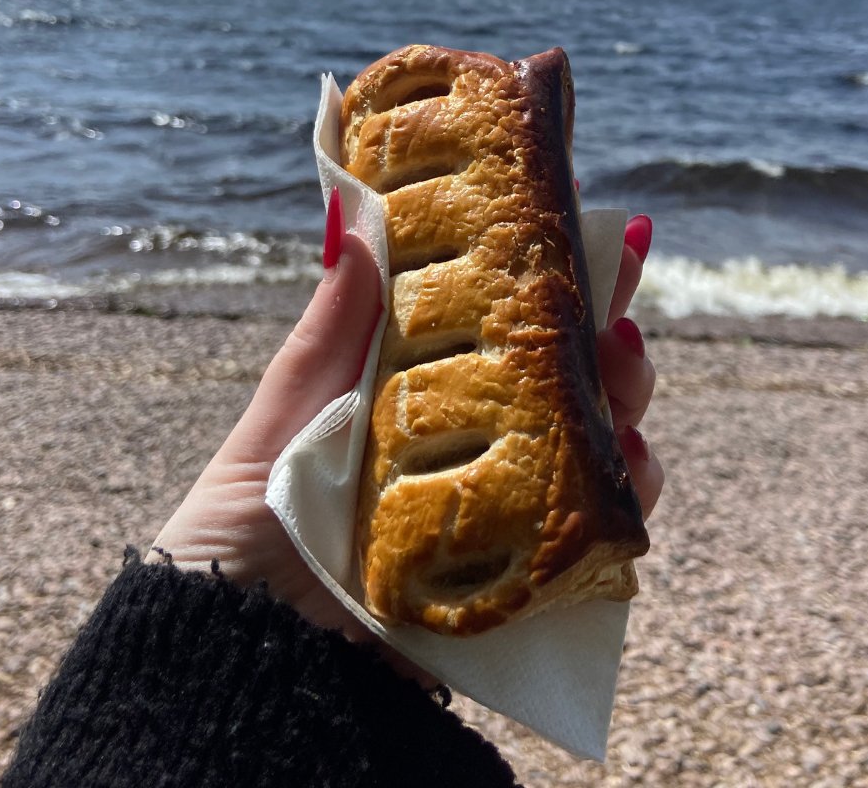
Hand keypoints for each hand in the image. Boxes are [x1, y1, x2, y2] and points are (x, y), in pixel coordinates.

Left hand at [151, 197, 662, 639]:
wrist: (239, 649)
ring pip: (596, 445)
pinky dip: (627, 494)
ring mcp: (500, 512)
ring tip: (624, 365)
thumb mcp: (285, 413)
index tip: (578, 218)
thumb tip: (351, 218)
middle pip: (563, 379)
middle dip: (603, 331)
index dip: (542, 275)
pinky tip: (629, 461)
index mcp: (418, 396)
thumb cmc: (245, 521)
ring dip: (626, 399)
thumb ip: (330, 330)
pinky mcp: (520, 579)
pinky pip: (598, 535)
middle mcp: (470, 447)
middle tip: (617, 295)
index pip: (495, 325)